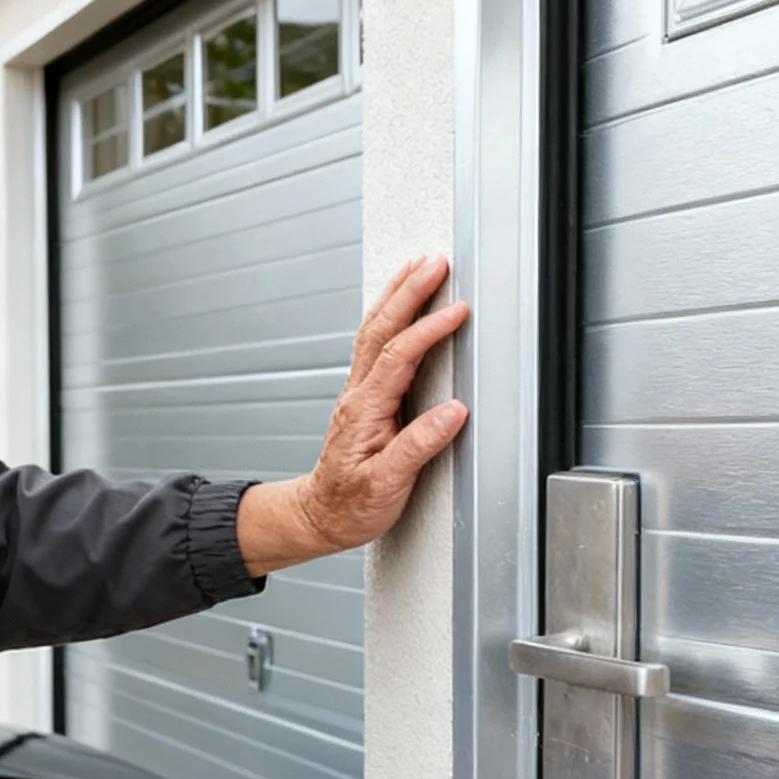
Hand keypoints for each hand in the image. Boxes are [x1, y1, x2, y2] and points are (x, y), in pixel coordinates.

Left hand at [237, 257, 469, 572]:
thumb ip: (419, 446)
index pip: (399, 356)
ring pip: (374, 331)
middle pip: (381, 330)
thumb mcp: (387, 484)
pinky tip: (399, 305)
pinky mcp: (364, 398)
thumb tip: (453, 413)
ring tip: (417, 267)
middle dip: (409, 291)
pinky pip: (375, 344)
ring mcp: (359, 393)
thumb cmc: (351, 504)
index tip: (456, 312)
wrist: (321, 515)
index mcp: (365, 411)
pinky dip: (389, 316)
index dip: (429, 330)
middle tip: (435, 263)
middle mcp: (358, 395)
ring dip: (396, 295)